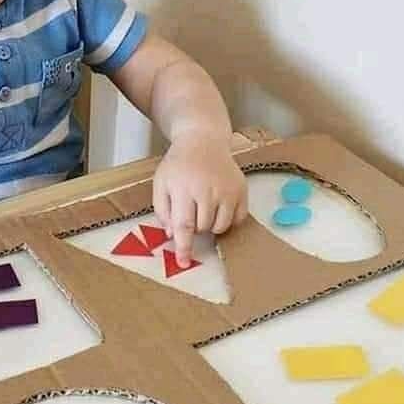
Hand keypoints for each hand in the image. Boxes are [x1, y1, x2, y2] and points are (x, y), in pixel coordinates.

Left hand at [153, 134, 247, 266]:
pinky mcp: (242, 189)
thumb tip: (173, 236)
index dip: (184, 247)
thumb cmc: (178, 165)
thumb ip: (163, 211)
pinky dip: (228, 220)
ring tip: (203, 208)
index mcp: (185, 188)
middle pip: (203, 228)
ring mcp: (228, 189)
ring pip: (221, 227)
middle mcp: (209, 189)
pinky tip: (219, 207)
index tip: (183, 262)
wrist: (203, 140)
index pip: (185, 226)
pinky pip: (238, 219)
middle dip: (194, 228)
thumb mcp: (161, 184)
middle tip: (190, 210)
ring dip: (210, 226)